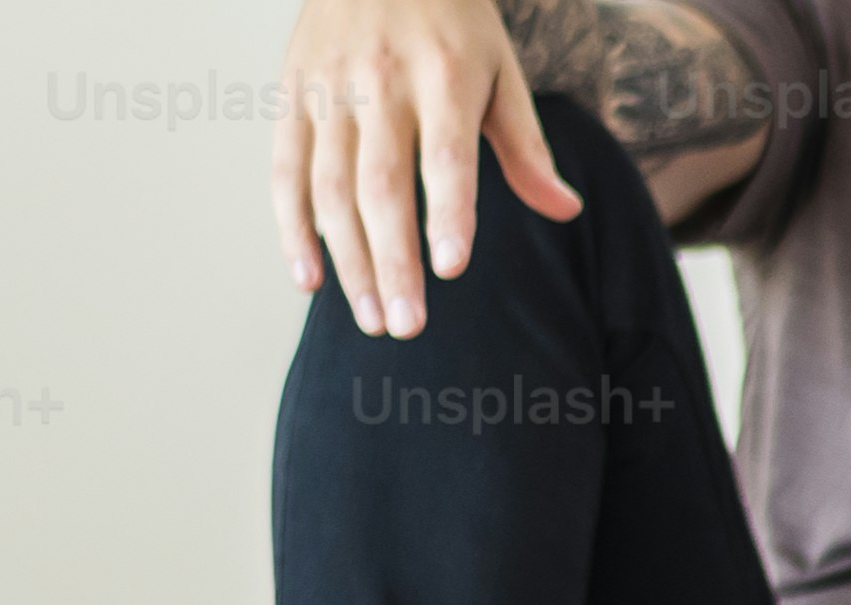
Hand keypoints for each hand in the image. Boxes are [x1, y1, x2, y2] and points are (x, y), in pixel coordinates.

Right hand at [276, 0, 579, 338]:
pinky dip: (291, 226)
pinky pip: (285, 168)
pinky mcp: (290, 93)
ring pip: (329, 186)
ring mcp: (327, 90)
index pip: (444, 156)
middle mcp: (378, 85)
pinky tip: (308, 278)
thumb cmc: (453, 23)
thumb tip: (565, 211)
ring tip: (374, 318)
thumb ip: (525, 146)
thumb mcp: (501, 71)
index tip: (450, 269)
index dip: (447, 213)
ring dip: (347, 259)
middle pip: (380, 186)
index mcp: (442, 78)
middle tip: (407, 327)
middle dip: (392, 261)